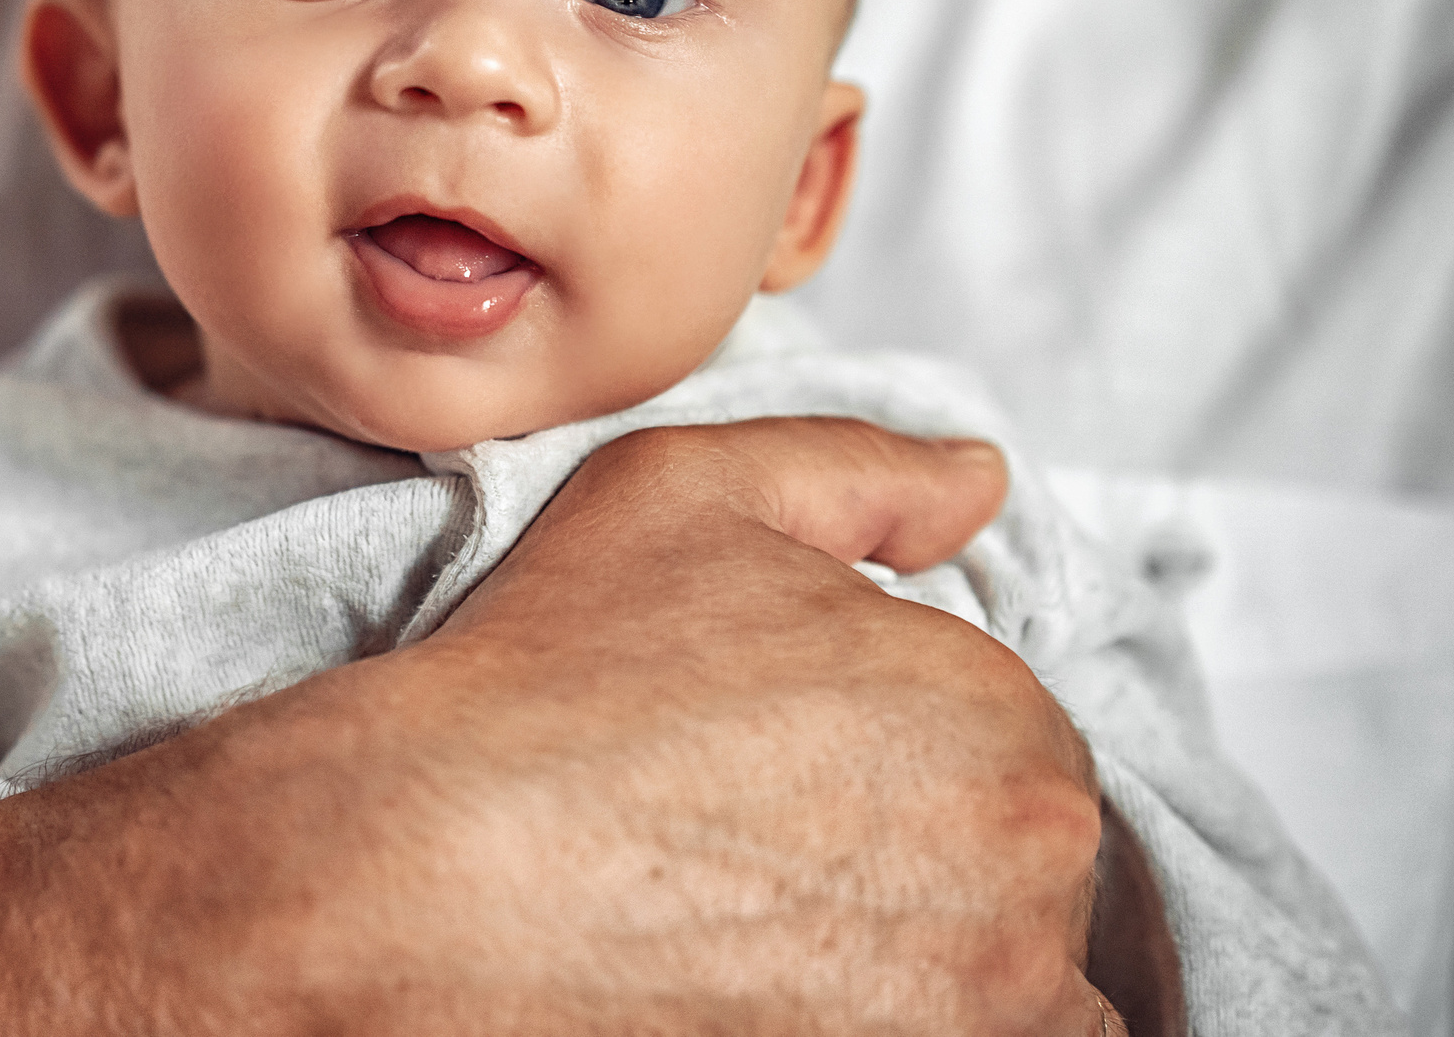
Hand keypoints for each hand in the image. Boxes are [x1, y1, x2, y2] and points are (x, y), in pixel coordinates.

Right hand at [0, 418, 1131, 1034]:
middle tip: (771, 847)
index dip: (904, 746)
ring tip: (773, 927)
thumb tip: (981, 483)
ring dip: (936, 964)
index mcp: (999, 713)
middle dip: (928, 859)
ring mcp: (977, 1010)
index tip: (791, 763)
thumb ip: (866, 472)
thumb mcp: (691, 492)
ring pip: (1012, 989)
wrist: (426, 864)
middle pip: (1025, 877)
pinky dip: (908, 1020)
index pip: (1013, 742)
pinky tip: (785, 987)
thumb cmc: (552, 675)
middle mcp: (1027, 874)